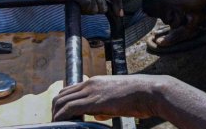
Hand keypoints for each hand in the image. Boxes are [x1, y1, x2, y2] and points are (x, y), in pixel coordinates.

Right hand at [27, 0, 121, 15]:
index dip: (118, 2)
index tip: (118, 12)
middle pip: (105, 1)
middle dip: (99, 10)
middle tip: (88, 10)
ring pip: (97, 6)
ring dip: (90, 11)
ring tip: (79, 7)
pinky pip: (88, 6)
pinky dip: (85, 11)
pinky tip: (78, 8)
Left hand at [53, 75, 171, 120]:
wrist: (150, 92)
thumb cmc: (139, 97)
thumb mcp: (118, 100)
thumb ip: (105, 106)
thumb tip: (97, 115)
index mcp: (96, 82)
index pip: (70, 90)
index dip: (62, 103)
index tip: (61, 115)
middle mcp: (90, 84)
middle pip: (61, 95)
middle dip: (55, 110)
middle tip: (56, 122)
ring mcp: (92, 92)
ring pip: (62, 101)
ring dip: (56, 115)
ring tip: (57, 125)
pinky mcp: (94, 102)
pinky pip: (70, 109)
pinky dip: (62, 117)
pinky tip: (61, 124)